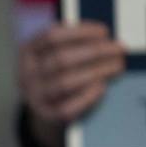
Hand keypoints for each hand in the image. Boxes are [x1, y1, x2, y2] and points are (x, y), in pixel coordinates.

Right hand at [18, 20, 125, 146]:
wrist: (44, 105)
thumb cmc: (58, 72)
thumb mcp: (55, 52)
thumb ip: (74, 43)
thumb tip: (106, 39)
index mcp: (27, 52)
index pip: (51, 37)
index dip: (80, 32)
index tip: (104, 32)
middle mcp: (27, 74)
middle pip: (61, 59)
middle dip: (95, 51)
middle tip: (119, 49)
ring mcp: (35, 96)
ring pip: (65, 82)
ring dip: (97, 72)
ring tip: (117, 65)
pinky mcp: (47, 114)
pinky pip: (69, 106)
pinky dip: (88, 95)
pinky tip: (102, 86)